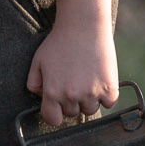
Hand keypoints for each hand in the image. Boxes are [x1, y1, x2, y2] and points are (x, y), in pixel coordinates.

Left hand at [27, 0, 119, 126]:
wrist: (83, 25)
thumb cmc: (59, 42)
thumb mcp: (38, 61)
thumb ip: (34, 83)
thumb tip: (41, 97)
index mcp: (52, 92)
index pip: (53, 119)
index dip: (54, 112)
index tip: (58, 105)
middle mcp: (72, 96)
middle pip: (72, 113)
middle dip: (71, 101)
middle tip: (73, 81)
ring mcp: (92, 93)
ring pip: (90, 109)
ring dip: (89, 99)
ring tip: (86, 78)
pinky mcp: (110, 88)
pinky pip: (108, 103)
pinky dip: (106, 95)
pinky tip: (99, 79)